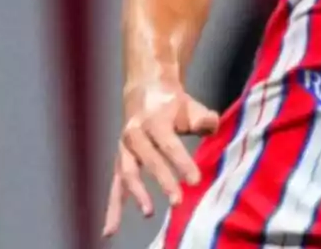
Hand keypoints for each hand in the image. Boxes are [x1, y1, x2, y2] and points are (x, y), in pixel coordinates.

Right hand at [102, 81, 220, 236]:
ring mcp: (124, 149)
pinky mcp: (120, 161)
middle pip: (150, 160)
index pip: (168, 144)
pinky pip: (116, 186)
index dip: (181, 163)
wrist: (145, 91)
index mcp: (153, 120)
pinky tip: (110, 231)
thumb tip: (210, 127)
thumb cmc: (172, 104)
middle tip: (178, 201)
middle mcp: (135, 134)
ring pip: (128, 174)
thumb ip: (202, 117)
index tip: (195, 181)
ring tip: (149, 212)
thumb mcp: (190, 105)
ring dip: (137, 195)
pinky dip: (113, 208)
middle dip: (164, 181)